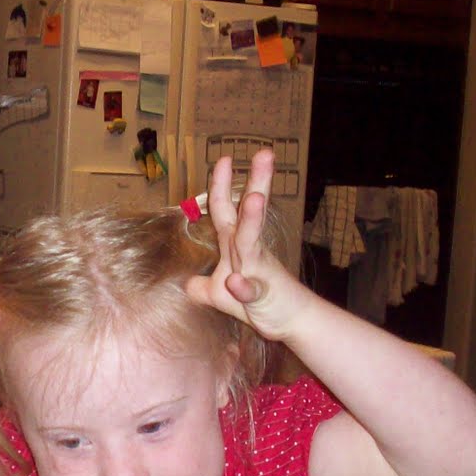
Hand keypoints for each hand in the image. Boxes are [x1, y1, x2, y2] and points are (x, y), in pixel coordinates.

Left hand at [186, 151, 307, 340]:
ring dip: (251, 221)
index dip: (221, 185)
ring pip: (251, 243)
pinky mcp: (264, 296)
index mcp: (235, 245)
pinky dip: (245, 288)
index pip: (225, 210)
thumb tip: (186, 283)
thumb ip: (201, 286)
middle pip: (248, 213)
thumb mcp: (219, 295)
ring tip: (254, 198)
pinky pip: (253, 291)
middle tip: (264, 153)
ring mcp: (258, 271)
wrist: (289, 322)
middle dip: (256, 183)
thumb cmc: (257, 302)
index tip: (224, 158)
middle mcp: (248, 251)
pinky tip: (238, 283)